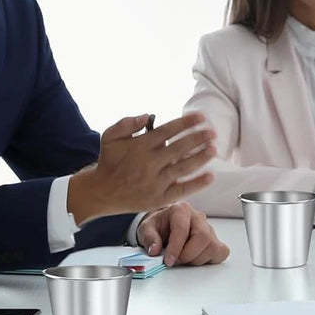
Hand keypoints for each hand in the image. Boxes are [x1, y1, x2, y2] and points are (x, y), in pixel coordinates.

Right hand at [68, 112, 216, 224]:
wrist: (101, 192)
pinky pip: (181, 190)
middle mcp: (149, 164)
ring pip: (182, 168)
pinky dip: (197, 184)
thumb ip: (126, 123)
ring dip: (200, 158)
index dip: (186, 123)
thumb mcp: (110, 137)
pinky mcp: (158, 198)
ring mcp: (155, 182)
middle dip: (198, 138)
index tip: (201, 117)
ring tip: (214, 148)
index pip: (167, 131)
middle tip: (213, 132)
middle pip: (178, 148)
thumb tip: (147, 116)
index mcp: (140, 147)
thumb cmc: (109, 161)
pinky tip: (211, 176)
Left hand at [137, 203, 229, 266]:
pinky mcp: (215, 240)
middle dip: (188, 254)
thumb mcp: (146, 228)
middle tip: (176, 261)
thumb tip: (155, 250)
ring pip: (212, 247)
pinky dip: (210, 259)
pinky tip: (196, 258)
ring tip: (183, 258)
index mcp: (181, 210)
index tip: (168, 261)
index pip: (182, 228)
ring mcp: (208, 228)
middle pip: (202, 237)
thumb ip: (149, 237)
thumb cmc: (158, 226)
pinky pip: (221, 252)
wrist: (165, 225)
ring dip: (196, 259)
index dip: (175, 247)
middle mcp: (197, 217)